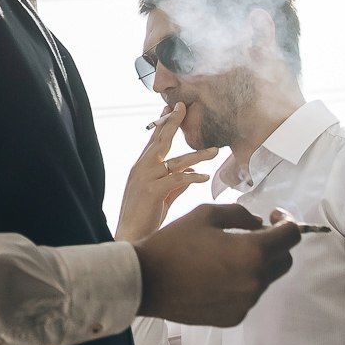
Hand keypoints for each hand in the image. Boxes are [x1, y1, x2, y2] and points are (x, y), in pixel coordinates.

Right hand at [116, 103, 217, 242]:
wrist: (130, 238)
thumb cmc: (144, 219)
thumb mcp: (161, 197)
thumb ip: (175, 184)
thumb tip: (192, 173)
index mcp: (141, 168)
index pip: (153, 141)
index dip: (163, 124)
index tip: (171, 108)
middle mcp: (141, 168)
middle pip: (160, 141)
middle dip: (172, 122)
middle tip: (183, 107)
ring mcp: (145, 179)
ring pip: (175, 161)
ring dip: (198, 155)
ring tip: (215, 151)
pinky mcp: (153, 191)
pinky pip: (177, 179)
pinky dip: (192, 176)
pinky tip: (204, 176)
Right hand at [131, 203, 299, 325]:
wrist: (146, 282)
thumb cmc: (173, 244)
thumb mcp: (205, 214)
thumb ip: (240, 214)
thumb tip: (259, 222)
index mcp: (252, 252)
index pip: (291, 237)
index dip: (287, 222)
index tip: (274, 218)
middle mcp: (255, 281)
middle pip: (285, 260)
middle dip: (275, 244)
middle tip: (253, 234)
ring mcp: (245, 303)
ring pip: (265, 279)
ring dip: (256, 265)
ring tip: (226, 256)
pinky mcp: (234, 317)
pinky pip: (248, 296)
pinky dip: (241, 283)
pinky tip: (216, 276)